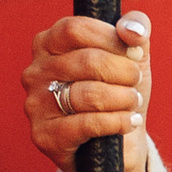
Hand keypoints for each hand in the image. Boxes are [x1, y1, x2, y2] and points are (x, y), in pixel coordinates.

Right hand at [24, 12, 151, 171]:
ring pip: (89, 94)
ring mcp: (36, 105)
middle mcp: (35, 72)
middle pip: (87, 61)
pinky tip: (129, 122)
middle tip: (136, 81)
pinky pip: (87, 124)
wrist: (117, 142)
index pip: (76, 29)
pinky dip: (117, 122)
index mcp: (48, 44)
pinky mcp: (44, 136)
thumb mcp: (131, 55)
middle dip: (124, 72)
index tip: (134, 54)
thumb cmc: (118, 90)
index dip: (111, 39)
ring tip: (133, 102)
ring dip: (123, 98)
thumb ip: (135, 28)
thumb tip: (133, 30)